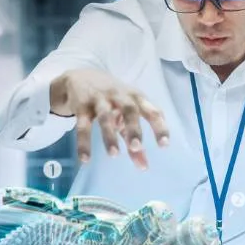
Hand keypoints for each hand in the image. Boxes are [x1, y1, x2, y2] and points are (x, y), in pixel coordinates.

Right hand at [51, 68, 170, 168]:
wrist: (80, 77)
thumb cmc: (112, 101)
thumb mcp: (125, 118)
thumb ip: (133, 143)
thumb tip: (143, 167)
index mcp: (136, 98)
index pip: (152, 110)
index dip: (159, 126)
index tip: (164, 145)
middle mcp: (120, 96)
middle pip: (130, 109)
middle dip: (134, 128)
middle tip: (136, 147)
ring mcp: (99, 100)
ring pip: (105, 117)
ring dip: (109, 135)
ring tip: (113, 154)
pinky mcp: (81, 106)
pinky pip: (83, 125)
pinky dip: (83, 142)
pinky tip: (85, 159)